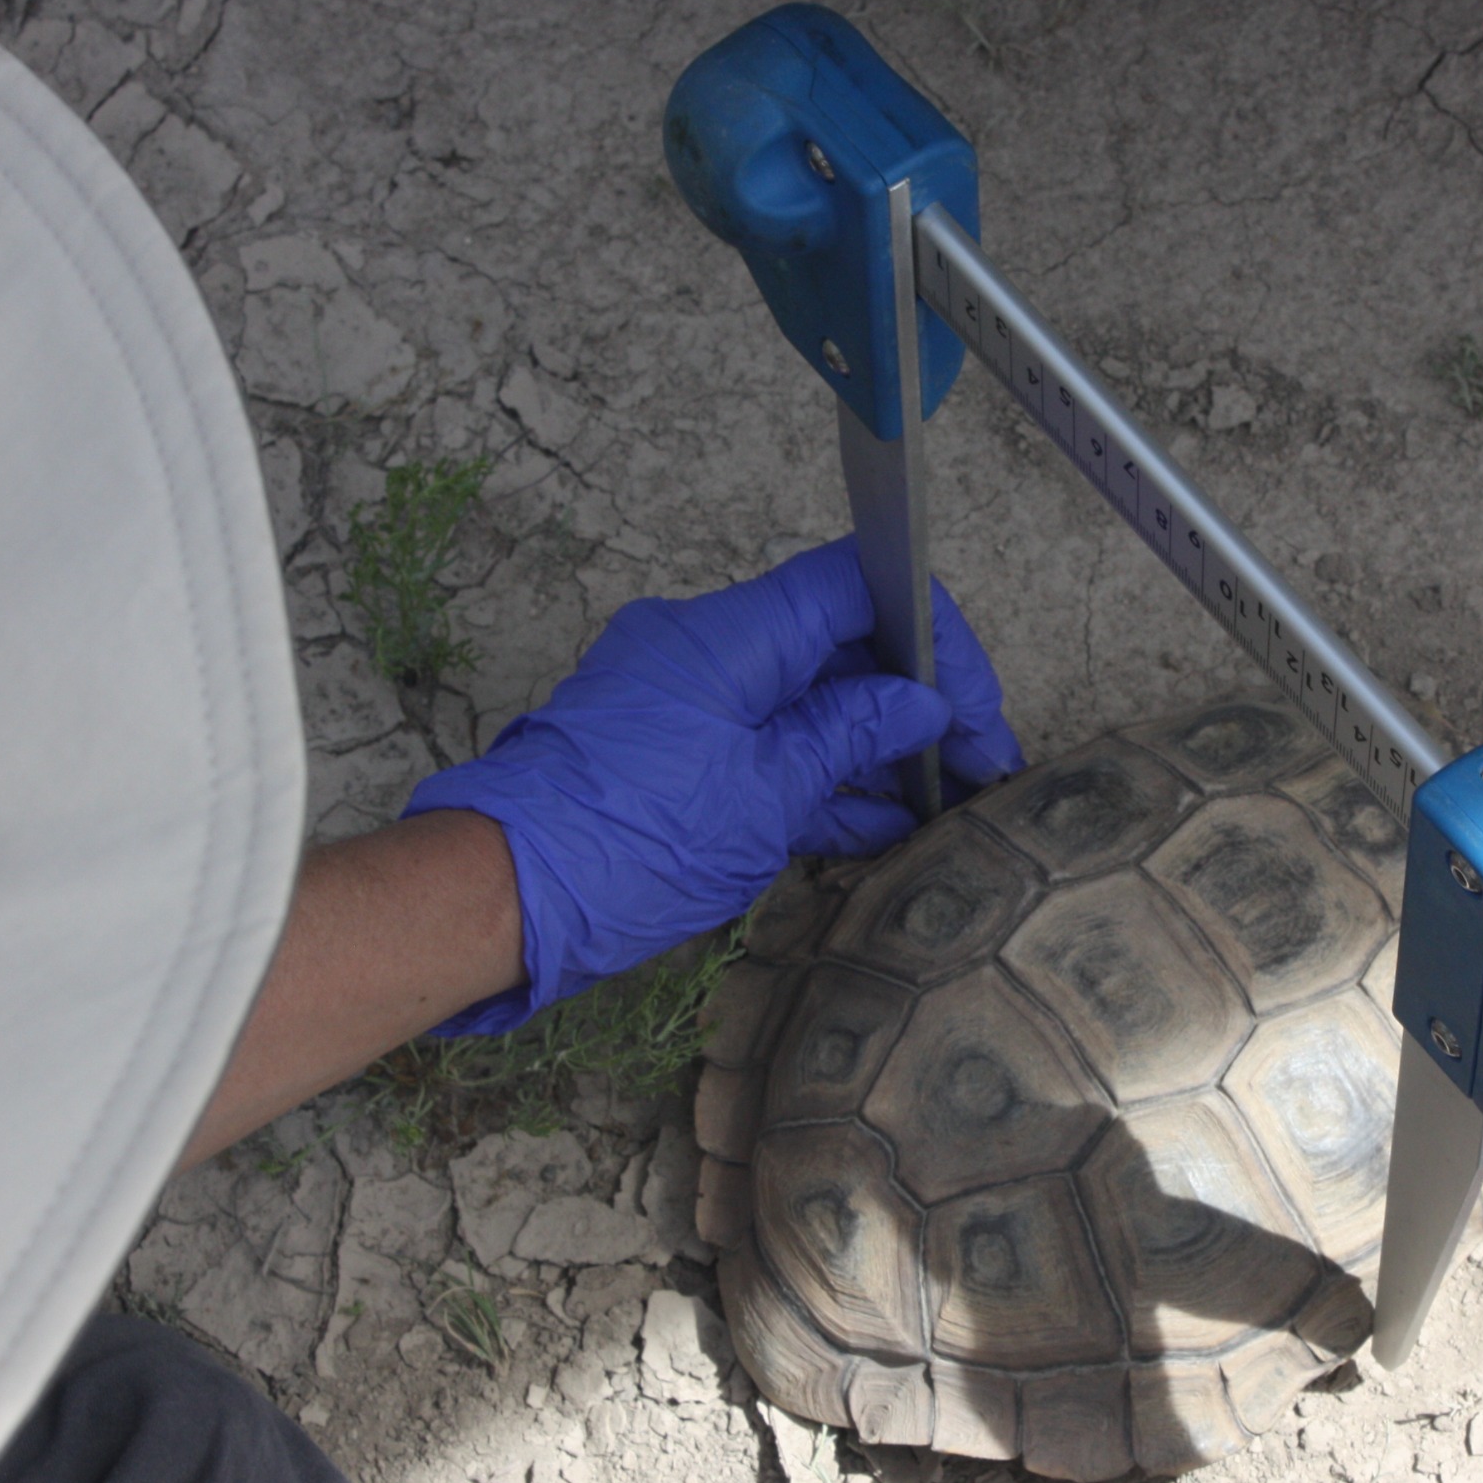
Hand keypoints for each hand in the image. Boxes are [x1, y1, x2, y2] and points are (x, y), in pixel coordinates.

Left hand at [404, 536, 1021, 1032]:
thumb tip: (918, 705)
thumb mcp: (767, 796)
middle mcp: (706, 650)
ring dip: (874, 750)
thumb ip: (850, 738)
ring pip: (805, 703)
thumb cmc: (624, 843)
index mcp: (731, 635)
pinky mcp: (670, 754)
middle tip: (977, 769)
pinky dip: (819, 779)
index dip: (930, 637)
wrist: (505, 896)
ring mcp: (685, 702)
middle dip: (914, 704)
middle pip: (836, 647)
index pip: (856, 587)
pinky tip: (880, 826)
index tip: (972, 707)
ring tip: (940, 808)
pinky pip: (764, 746)